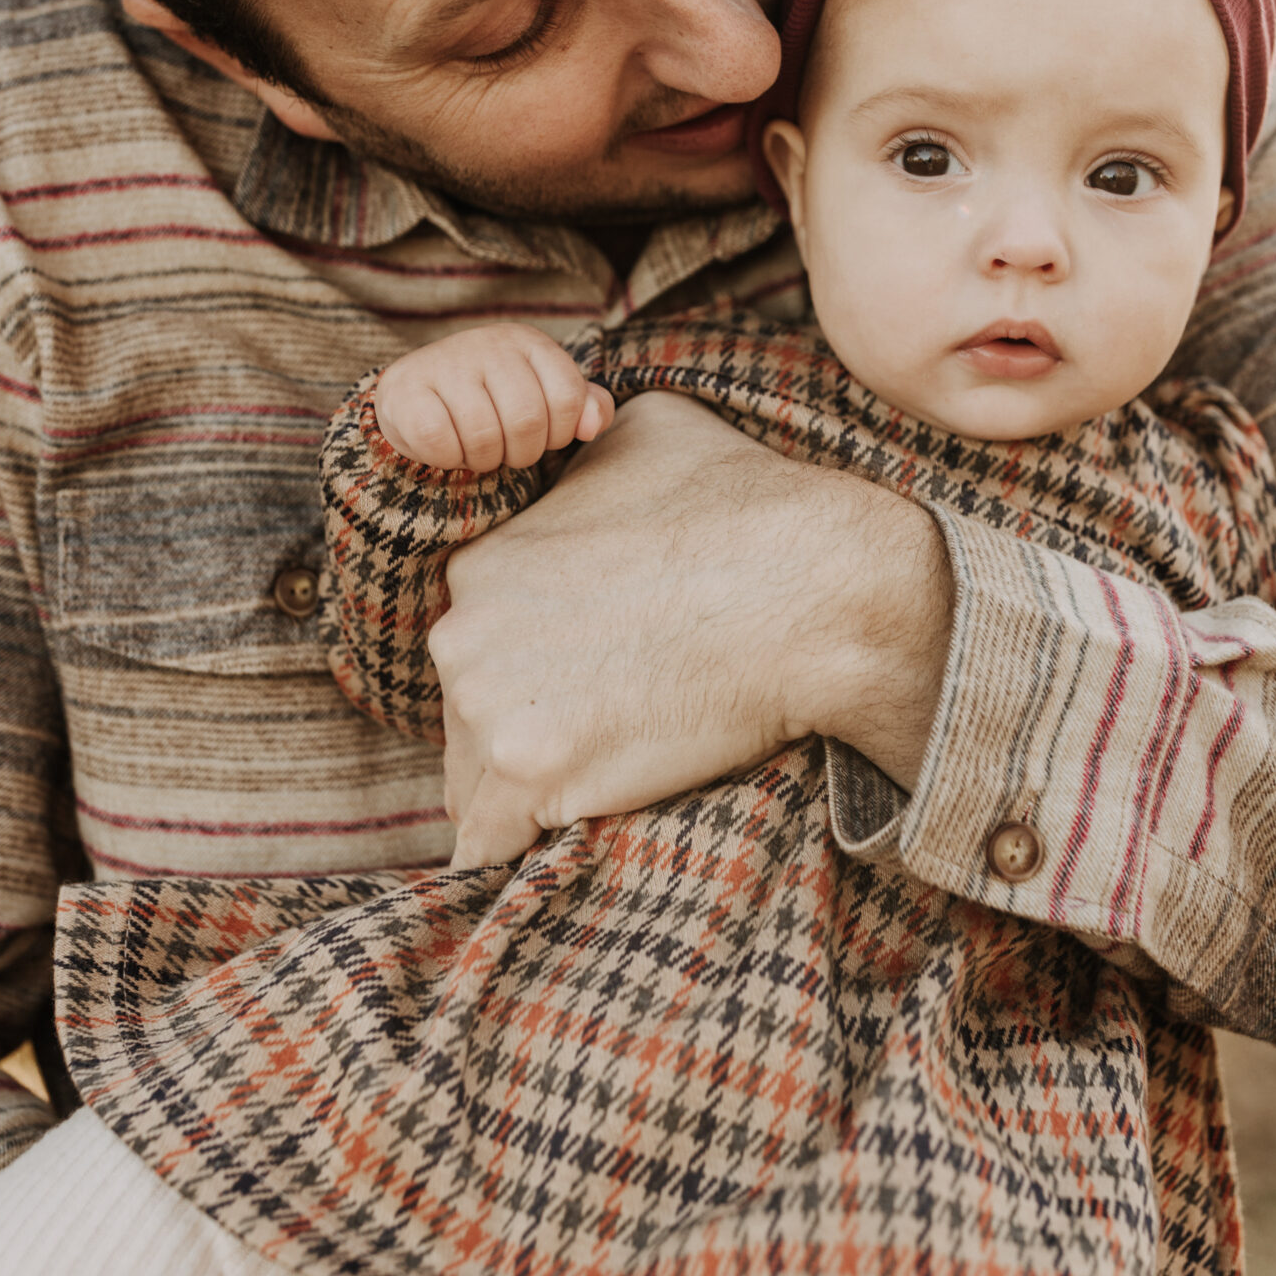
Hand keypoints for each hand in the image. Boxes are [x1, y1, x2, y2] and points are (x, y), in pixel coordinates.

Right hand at [375, 324, 613, 470]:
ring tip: (477, 446)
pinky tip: (446, 444)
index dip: (559, 433)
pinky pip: (441, 445)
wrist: (414, 392)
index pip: (568, 397)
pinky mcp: (407, 392)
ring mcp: (445, 364)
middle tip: (506, 448)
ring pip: (484, 438)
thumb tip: (591, 426)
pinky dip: (449, 458)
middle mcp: (488, 344)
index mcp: (528, 342)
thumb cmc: (492, 398)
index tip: (542, 434)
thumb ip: (582, 407)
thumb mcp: (544, 394)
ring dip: (484, 459)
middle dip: (522, 452)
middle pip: (528, 422)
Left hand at [431, 390, 952, 867]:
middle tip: (605, 734)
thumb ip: (588, 449)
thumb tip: (586, 425)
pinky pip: (489, 845)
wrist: (811, 592)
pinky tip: (556, 850)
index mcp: (482, 560)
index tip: (588, 678)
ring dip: (522, 795)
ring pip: (473, 782)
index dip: (532, 664)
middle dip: (524, 727)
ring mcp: (492, 709)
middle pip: (467, 711)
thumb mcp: (648, 427)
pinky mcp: (535, 777)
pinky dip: (520, 851)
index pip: (480, 639)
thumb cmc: (747, 504)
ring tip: (596, 790)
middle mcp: (465, 633)